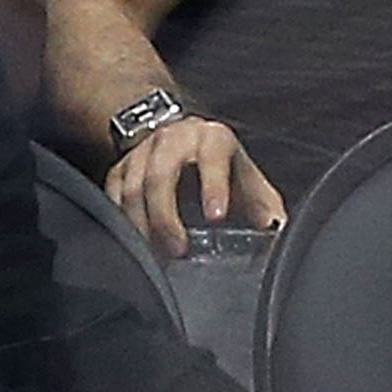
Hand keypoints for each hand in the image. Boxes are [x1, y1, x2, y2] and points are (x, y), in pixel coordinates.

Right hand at [106, 114, 283, 257]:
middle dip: (166, 217)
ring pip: (132, 189)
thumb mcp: (243, 173)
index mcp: (211, 139)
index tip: (216, 217)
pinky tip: (133, 245)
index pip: (212, 158)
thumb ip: (262, 203)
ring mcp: (142, 153)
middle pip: (160, 176)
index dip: (214, 186)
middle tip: (177, 250)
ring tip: (155, 256)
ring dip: (142, 226)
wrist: (179, 134)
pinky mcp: (120, 168)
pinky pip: (113, 197)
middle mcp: (173, 140)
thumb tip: (279, 234)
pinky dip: (121, 223)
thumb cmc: (216, 161)